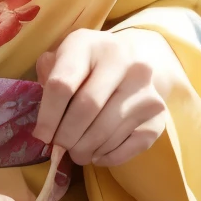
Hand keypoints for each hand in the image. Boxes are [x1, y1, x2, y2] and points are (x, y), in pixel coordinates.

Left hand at [35, 28, 175, 167]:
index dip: (47, 117)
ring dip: (86, 149)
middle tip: (60, 147)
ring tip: (77, 152)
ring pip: (107, 131)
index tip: (41, 136)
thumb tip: (44, 124)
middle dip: (67, 136)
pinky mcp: (158, 112)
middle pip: (87, 108)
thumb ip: (47, 80)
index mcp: (89, 44)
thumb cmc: (88, 64)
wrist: (137, 59)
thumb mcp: (63, 58)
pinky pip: (130, 145)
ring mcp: (145, 87)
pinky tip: (98, 153)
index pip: (62, 84)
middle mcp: (123, 61)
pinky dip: (110, 156)